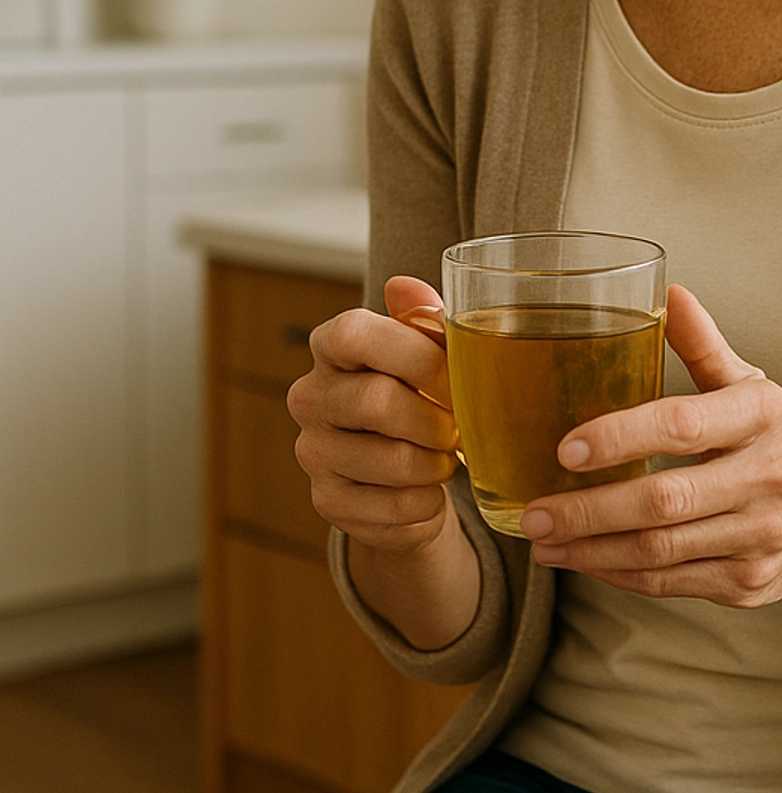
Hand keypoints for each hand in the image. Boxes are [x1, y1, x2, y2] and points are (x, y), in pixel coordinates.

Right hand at [288, 275, 480, 649]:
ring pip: (393, 461)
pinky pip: (396, 506)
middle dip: (437, 419)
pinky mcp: (329, 503)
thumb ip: (425, 318)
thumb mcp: (433, 352)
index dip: (413, 354)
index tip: (451, 376)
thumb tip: (404, 286)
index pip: (354, 333)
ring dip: (437, 464)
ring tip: (445, 458)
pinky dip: (429, 502)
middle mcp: (311, 397)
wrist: (412, 475)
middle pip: (377, 401)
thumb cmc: (425, 398)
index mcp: (332, 347)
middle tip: (459, 428)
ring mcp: (314, 453)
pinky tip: (429, 492)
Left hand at [519, 285, 781, 609]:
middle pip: (664, 500)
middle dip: (589, 509)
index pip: (683, 425)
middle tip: (536, 511)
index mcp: (763, 416)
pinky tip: (583, 560)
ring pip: (659, 551)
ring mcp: (760, 536)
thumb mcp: (750, 388)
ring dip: (591, 548)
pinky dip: (616, 574)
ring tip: (544, 540)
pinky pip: (667, 583)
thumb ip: (703, 346)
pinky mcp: (746, 582)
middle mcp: (769, 477)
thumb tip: (667, 293)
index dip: (620, 437)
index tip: (567, 448)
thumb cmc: (776, 444)